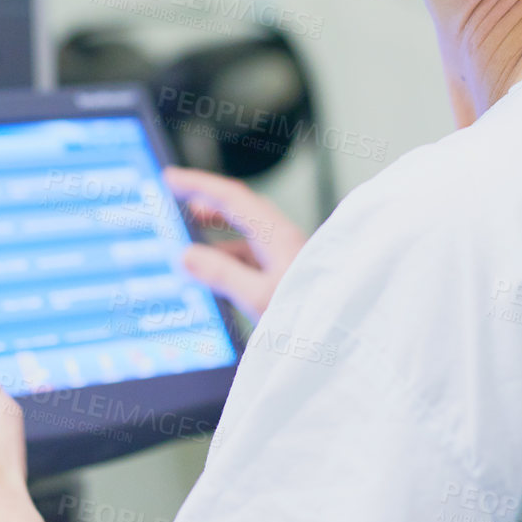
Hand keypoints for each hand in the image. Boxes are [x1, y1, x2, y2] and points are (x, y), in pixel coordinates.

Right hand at [166, 166, 308, 322]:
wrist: (350, 343)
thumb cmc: (313, 317)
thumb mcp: (259, 298)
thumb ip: (222, 274)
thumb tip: (188, 255)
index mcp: (278, 236)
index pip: (232, 197)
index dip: (198, 185)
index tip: (171, 178)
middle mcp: (285, 242)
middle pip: (240, 212)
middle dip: (207, 206)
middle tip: (177, 205)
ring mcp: (289, 260)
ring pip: (247, 239)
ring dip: (217, 239)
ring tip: (190, 247)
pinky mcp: (290, 278)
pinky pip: (254, 260)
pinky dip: (230, 261)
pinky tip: (217, 278)